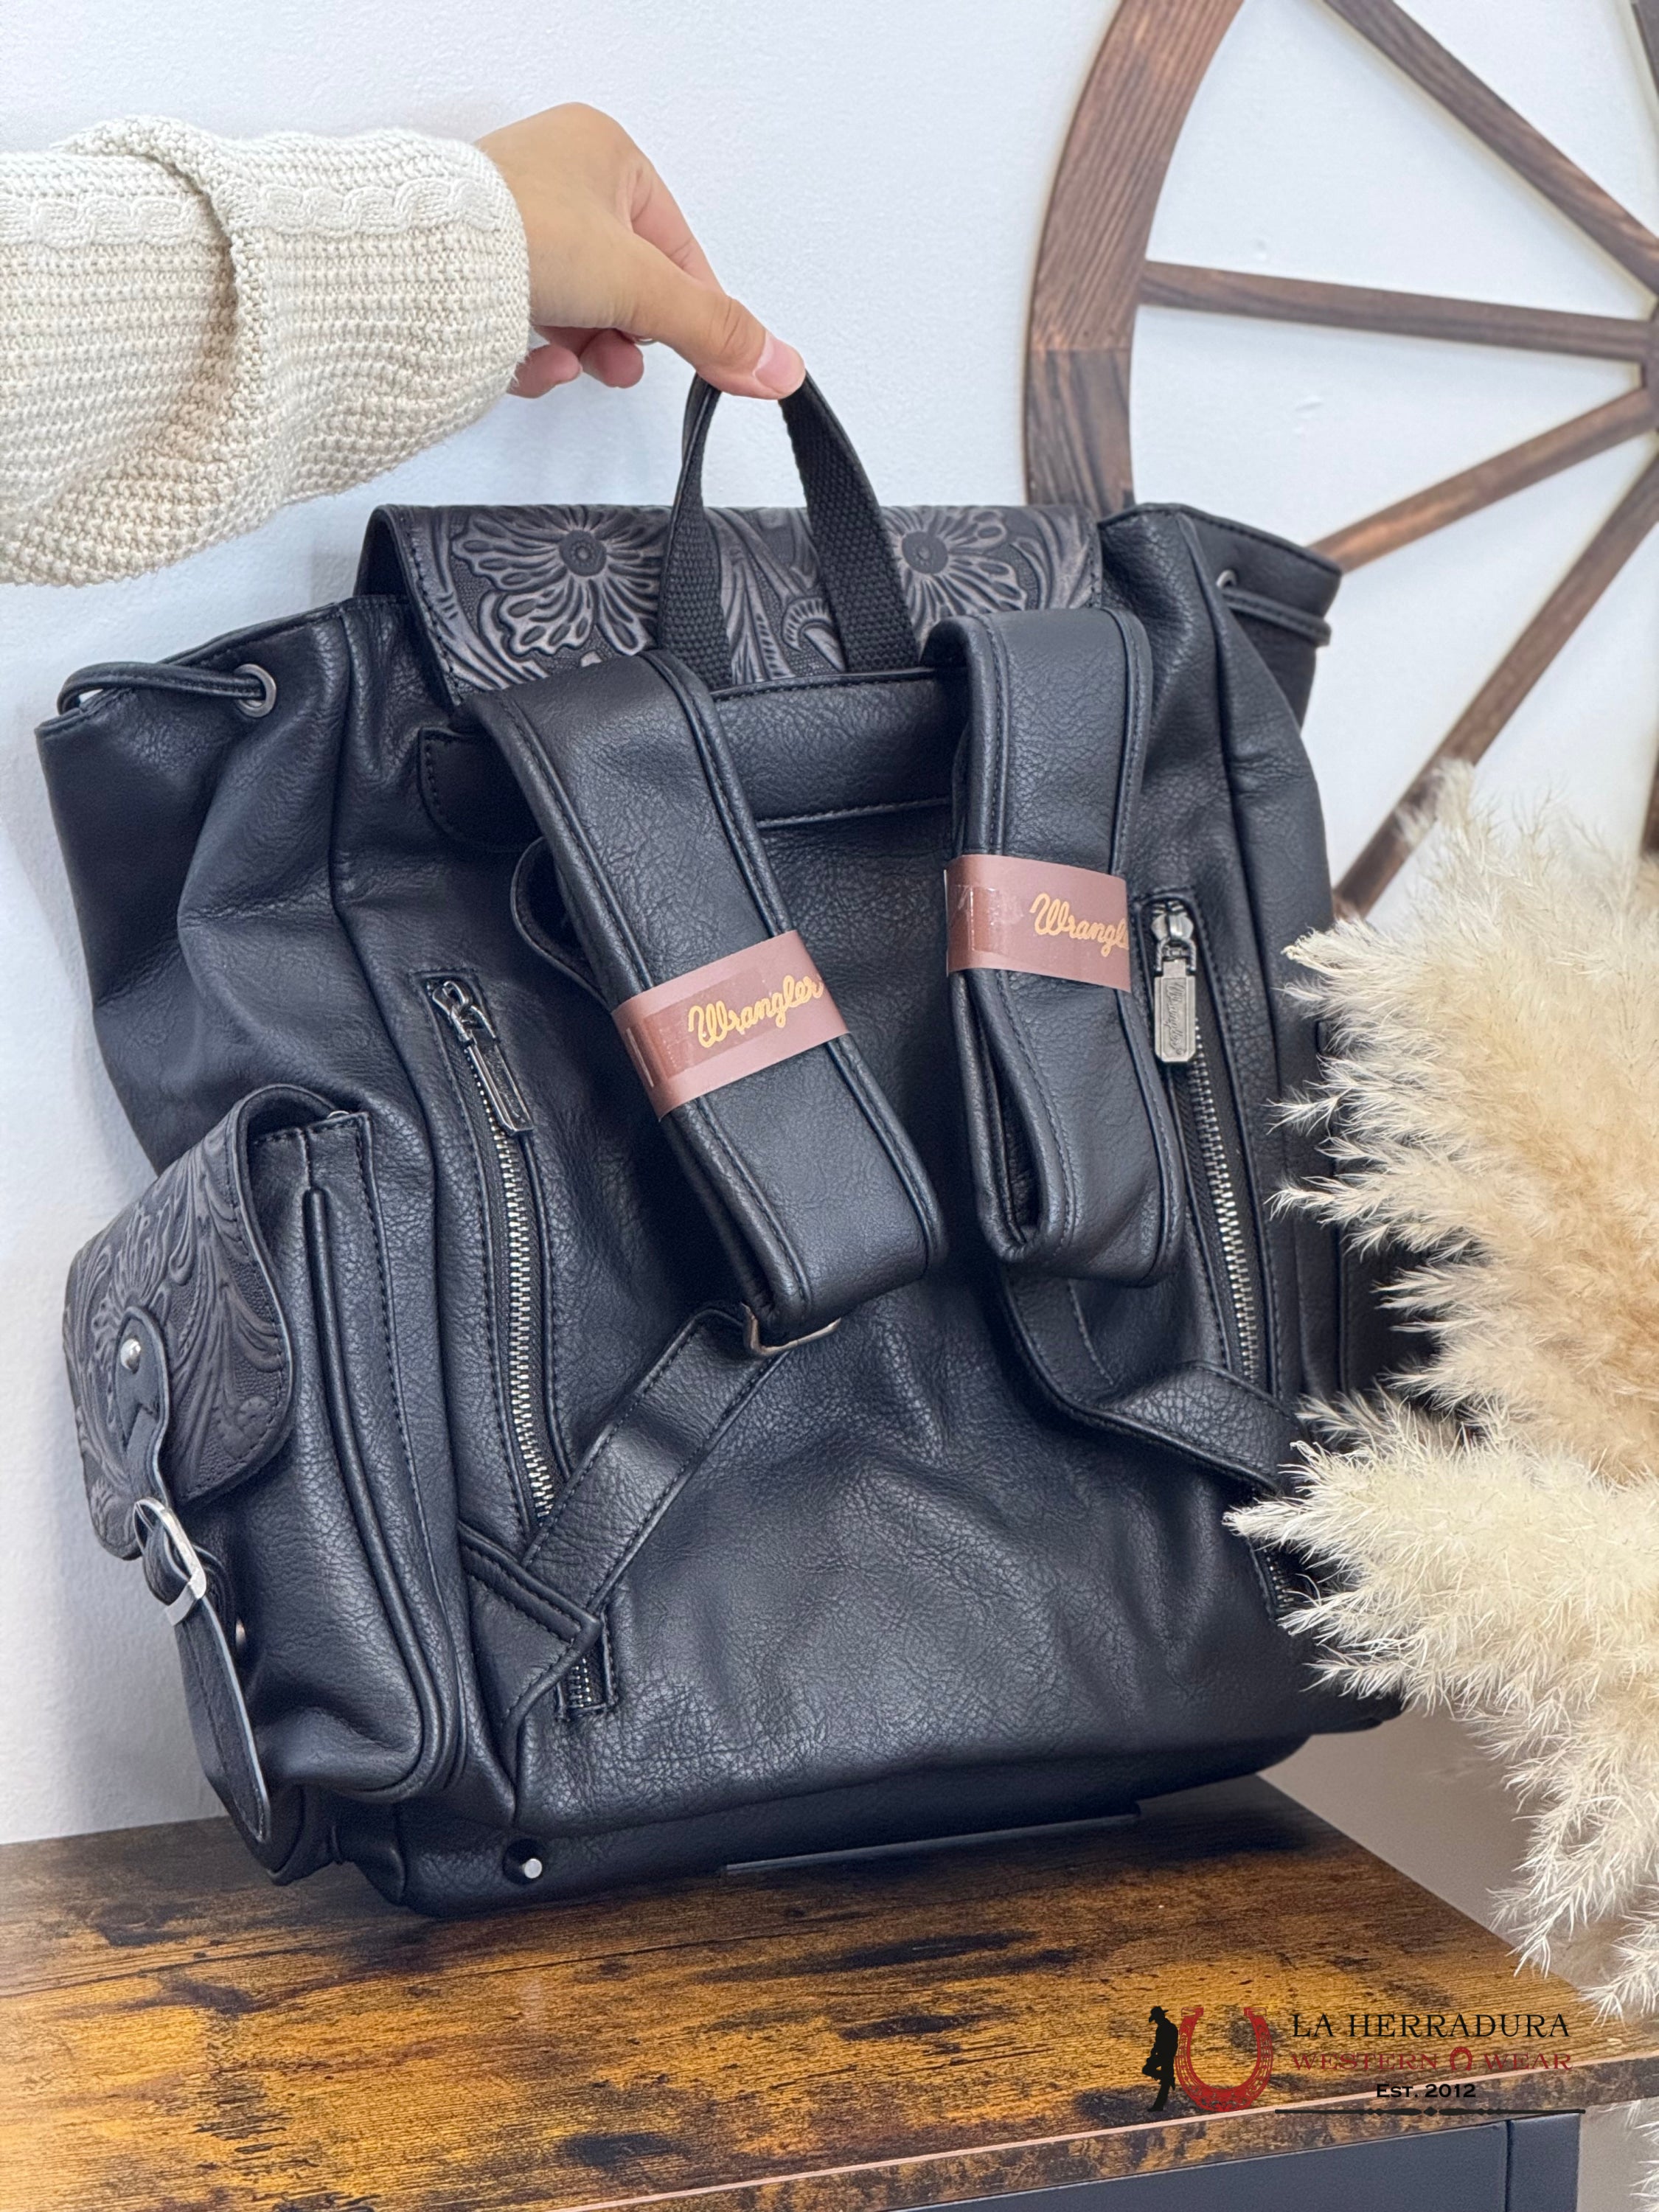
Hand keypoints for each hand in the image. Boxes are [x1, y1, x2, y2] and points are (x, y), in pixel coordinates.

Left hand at [477, 104, 804, 401]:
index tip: (711, 363)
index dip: (693, 312)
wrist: (421, 264)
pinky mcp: (473, 264)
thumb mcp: (644, 289)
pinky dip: (535, 353)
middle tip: (623, 365)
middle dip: (628, 336)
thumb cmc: (524, 238)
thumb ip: (714, 331)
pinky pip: (526, 317)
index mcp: (605, 152)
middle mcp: (557, 175)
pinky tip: (531, 364)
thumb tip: (780, 367)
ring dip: (585, 349)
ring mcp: (512, 220)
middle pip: (626, 281)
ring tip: (578, 368)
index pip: (675, 247)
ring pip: (577, 305)